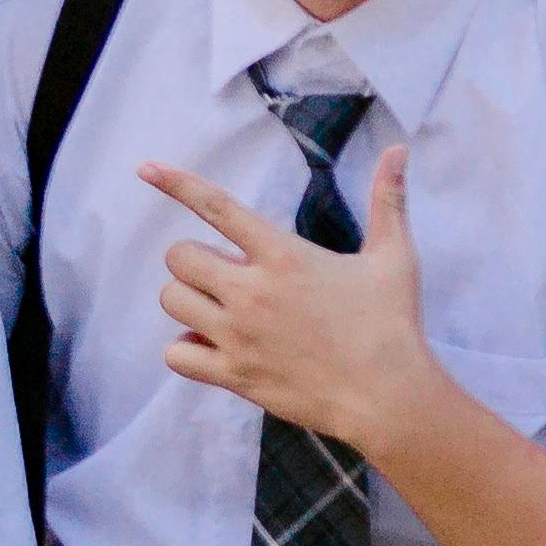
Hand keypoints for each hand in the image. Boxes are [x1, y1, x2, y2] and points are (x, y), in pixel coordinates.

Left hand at [146, 147, 449, 461]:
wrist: (387, 396)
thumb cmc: (391, 324)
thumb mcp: (395, 257)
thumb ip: (388, 200)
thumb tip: (399, 149)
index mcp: (284, 256)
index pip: (217, 208)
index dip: (177, 184)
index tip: (146, 169)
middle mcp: (251, 292)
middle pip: (179, 257)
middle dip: (196, 259)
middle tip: (230, 273)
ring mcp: (238, 336)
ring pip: (172, 301)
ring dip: (189, 299)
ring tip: (221, 308)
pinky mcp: (234, 374)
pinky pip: (176, 355)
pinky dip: (186, 349)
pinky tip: (211, 347)